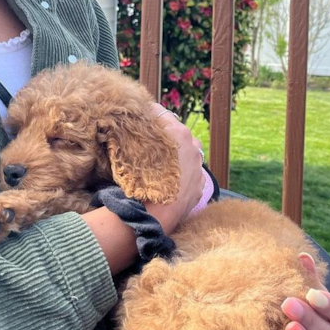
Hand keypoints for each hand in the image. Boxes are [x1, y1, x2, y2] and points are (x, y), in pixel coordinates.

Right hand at [145, 105, 205, 235]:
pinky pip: (191, 173)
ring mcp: (198, 168)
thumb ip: (136, 131)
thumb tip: (129, 122)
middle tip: (147, 141)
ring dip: (176, 153)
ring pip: (188, 152)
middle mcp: (192, 147)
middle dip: (163, 134)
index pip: (160, 113)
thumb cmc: (139, 179)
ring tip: (160, 162)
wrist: (152, 216)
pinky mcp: (199, 187)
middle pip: (177, 131)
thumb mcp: (132, 149)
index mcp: (178, 133)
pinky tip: (169, 180)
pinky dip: (182, 172)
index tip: (138, 120)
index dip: (147, 116)